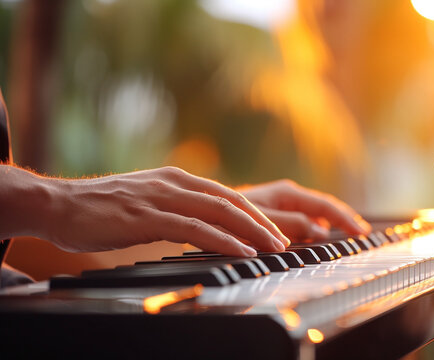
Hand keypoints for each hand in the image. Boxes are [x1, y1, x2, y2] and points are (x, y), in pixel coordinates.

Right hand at [0, 166, 289, 256]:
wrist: (60, 204)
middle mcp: (175, 183)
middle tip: (286, 241)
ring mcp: (162, 197)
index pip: (226, 195)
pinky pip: (193, 227)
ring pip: (219, 211)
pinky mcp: (148, 216)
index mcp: (177, 179)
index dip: (255, 213)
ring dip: (251, 231)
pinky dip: (222, 239)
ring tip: (274, 248)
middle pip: (231, 200)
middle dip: (262, 222)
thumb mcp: (149, 202)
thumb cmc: (104, 208)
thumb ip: (177, 208)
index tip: (275, 230)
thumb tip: (204, 225)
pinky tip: (241, 250)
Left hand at [238, 179, 370, 241]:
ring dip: (332, 223)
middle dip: (344, 218)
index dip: (345, 219)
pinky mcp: (276, 214)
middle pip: (324, 207)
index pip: (325, 206)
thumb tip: (321, 231)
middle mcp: (288, 196)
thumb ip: (291, 225)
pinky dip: (317, 227)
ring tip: (349, 233)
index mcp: (288, 194)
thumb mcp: (262, 222)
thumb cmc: (229, 216)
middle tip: (363, 233)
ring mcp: (283, 204)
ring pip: (314, 214)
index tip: (361, 233)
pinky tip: (321, 236)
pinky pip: (303, 220)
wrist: (206, 213)